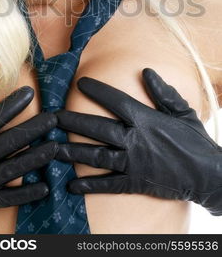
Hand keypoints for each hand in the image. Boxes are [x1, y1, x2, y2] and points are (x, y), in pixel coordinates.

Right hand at [0, 86, 57, 232]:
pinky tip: (45, 188)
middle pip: (10, 141)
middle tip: (54, 118)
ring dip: (36, 158)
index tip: (30, 92)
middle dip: (34, 129)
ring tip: (56, 147)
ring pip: (14, 168)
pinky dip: (27, 194)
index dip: (12, 105)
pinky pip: (9, 197)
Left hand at [55, 68, 221, 215]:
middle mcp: (136, 140)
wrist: (209, 175)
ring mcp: (134, 162)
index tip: (81, 83)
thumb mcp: (182, 112)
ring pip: (97, 156)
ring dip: (74, 152)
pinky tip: (72, 186)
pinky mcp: (136, 182)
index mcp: (146, 120)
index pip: (116, 101)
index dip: (98, 91)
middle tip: (54, 117)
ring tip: (53, 149)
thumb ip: (163, 92)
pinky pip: (109, 184)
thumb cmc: (195, 141)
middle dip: (74, 122)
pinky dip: (90, 185)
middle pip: (99, 128)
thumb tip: (146, 72)